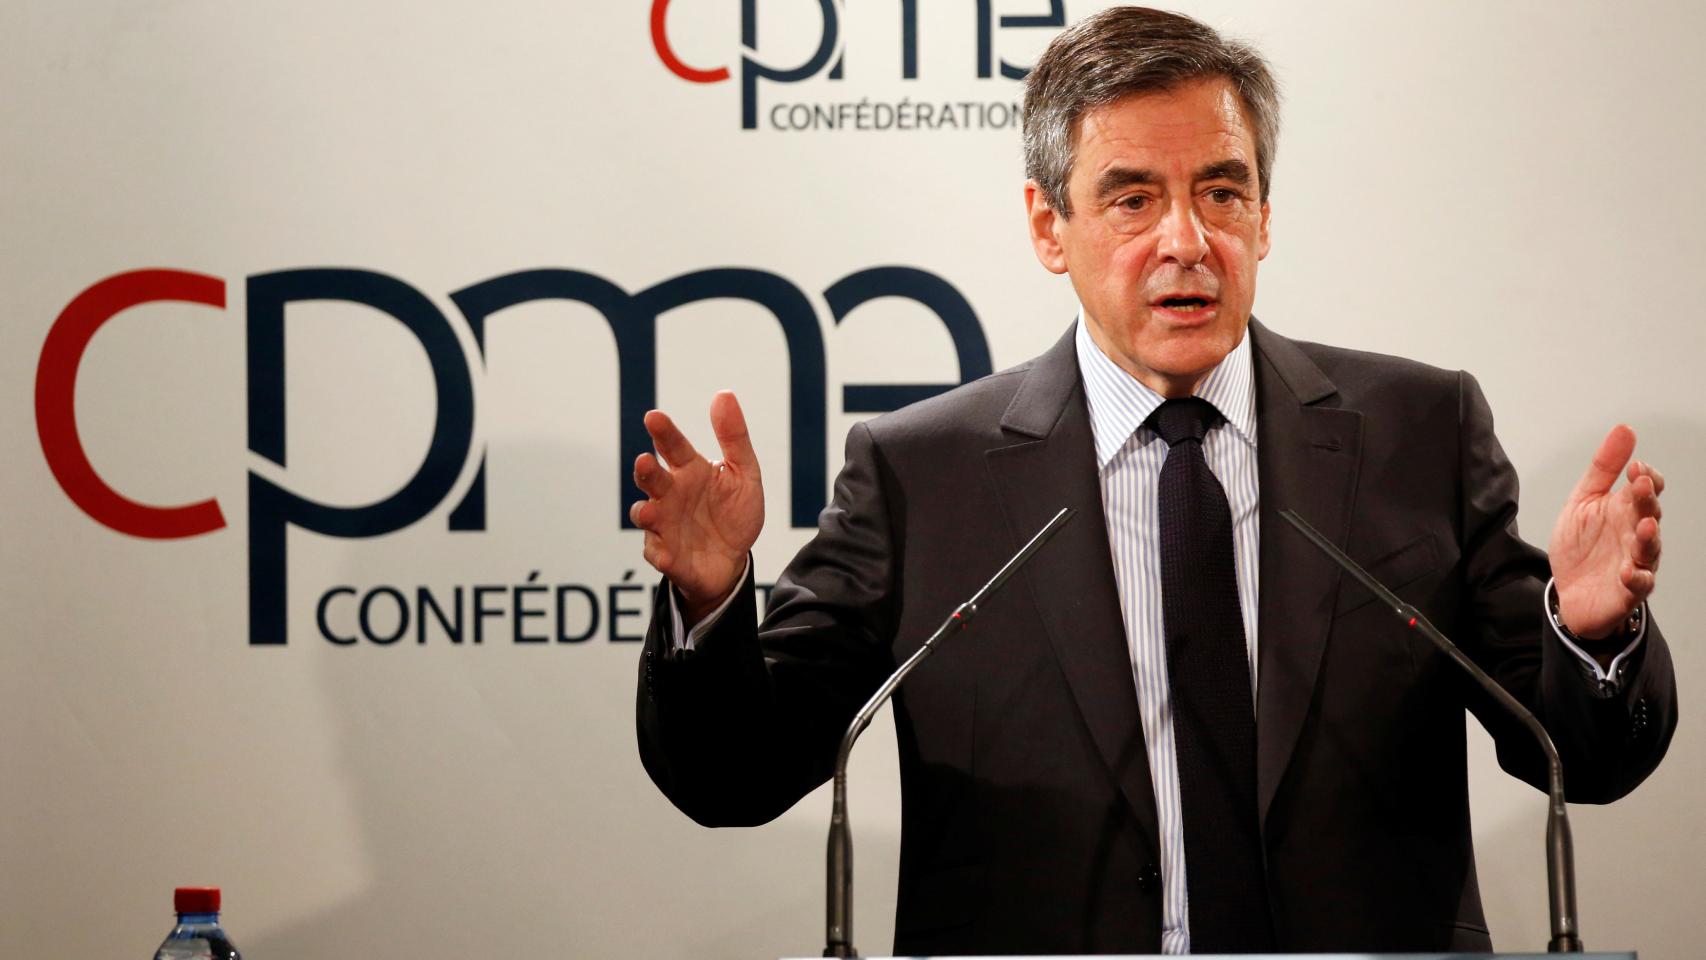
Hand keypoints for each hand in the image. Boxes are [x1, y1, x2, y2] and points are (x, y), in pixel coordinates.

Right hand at [631, 391, 764, 622]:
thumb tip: (724, 394)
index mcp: (689, 471)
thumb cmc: (733, 513)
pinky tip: (666, 554)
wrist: (734, 560)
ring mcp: (664, 525)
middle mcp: (670, 495)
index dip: (663, 433)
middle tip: (645, 461)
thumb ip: (734, 436)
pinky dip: (659, 554)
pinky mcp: (666, 555)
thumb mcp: (743, 473)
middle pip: (652, 479)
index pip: (673, 447)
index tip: (654, 417)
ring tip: (650, 512)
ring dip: (645, 513)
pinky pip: (657, 554)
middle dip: (645, 470)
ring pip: (645, 515)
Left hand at [1547, 424, 1663, 638]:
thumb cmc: (1581, 544)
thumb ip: (1603, 468)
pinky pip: (1639, 584)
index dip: (1646, 478)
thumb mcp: (1584, 500)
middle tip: (1640, 486)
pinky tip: (1627, 571)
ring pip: (1650, 549)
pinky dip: (1636, 577)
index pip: (1647, 488)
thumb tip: (1625, 429)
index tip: (1635, 467)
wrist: (1568, 589)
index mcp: (1626, 509)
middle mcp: (1636, 533)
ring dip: (1649, 537)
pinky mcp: (1629, 589)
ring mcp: (1636, 561)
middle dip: (1647, 500)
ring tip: (1645, 526)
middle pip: (1649, 514)